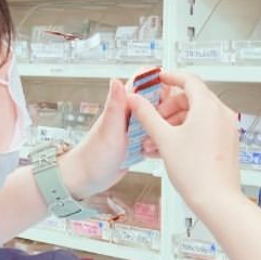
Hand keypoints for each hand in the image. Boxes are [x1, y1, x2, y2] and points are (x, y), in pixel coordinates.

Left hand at [59, 75, 188, 198]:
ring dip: (164, 129)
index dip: (160, 81)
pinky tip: (156, 152)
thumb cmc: (93, 156)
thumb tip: (116, 80)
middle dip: (169, 110)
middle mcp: (130, 114)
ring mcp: (135, 129)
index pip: (144, 82)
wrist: (86, 179)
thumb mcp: (109, 130)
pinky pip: (156, 137)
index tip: (173, 91)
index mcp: (123, 106)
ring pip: (159, 120)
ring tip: (157, 142)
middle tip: (167, 126)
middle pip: (158, 101)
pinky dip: (160, 143)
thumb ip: (115, 106)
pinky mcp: (138, 143)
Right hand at [125, 70, 243, 217]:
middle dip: (169, 107)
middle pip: (192, 98)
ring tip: (158, 139)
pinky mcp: (228, 143)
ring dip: (176, 122)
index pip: (189, 80)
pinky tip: (172, 148)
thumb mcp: (164, 139)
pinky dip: (188, 132)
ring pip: (198, 115)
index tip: (158, 79)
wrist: (216, 200)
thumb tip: (134, 100)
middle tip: (153, 118)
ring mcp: (227, 129)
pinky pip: (206, 128)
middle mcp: (222, 114)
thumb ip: (147, 115)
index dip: (170, 77)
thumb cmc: (195, 172)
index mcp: (208, 107)